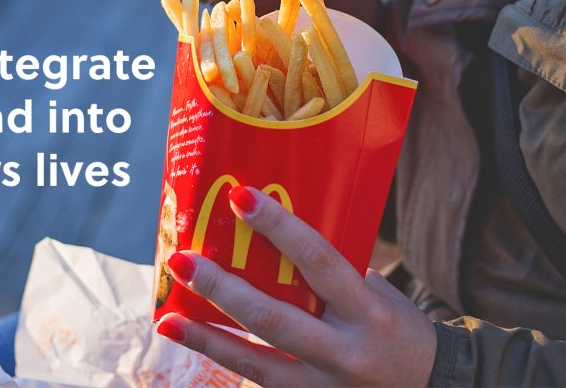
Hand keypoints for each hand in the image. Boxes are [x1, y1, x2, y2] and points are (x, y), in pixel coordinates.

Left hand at [156, 186, 436, 385]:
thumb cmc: (398, 329)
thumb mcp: (379, 294)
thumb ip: (334, 272)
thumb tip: (277, 234)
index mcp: (368, 312)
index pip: (319, 261)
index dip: (279, 228)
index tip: (240, 197)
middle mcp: (345, 352)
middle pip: (273, 318)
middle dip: (222, 289)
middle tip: (183, 261)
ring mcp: (324, 386)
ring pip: (255, 363)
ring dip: (206, 339)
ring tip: (167, 318)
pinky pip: (260, 383)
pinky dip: (226, 362)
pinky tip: (195, 342)